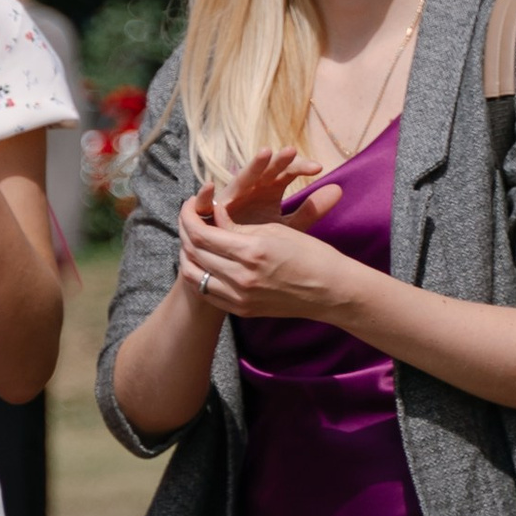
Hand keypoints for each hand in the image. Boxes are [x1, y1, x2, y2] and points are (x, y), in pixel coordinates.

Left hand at [177, 170, 346, 324]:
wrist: (331, 291)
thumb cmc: (310, 254)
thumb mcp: (274, 231)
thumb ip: (238, 226)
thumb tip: (213, 216)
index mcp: (251, 251)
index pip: (202, 233)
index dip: (188, 216)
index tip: (189, 204)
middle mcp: (241, 277)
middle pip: (194, 252)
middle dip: (185, 232)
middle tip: (188, 219)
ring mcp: (240, 297)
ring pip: (194, 276)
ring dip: (187, 256)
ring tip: (192, 241)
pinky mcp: (242, 310)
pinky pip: (208, 292)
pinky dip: (200, 276)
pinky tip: (204, 262)